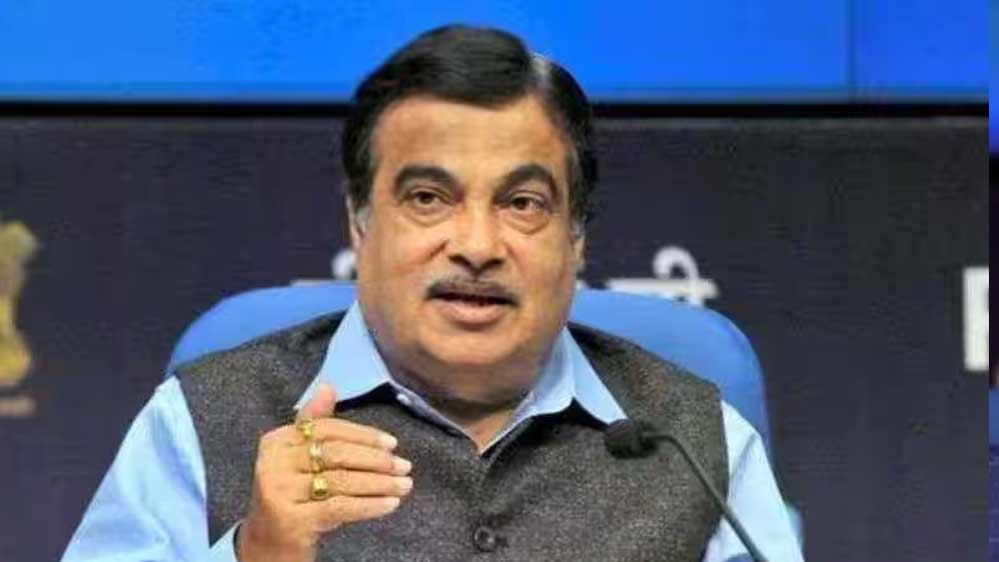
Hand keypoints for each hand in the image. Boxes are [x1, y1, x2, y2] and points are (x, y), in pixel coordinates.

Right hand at [236, 383, 412, 561]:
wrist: (268, 543)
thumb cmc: (292, 495)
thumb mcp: (300, 459)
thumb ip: (315, 424)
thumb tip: (329, 386)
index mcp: (276, 441)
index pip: (328, 429)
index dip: (363, 435)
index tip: (393, 443)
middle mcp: (273, 463)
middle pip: (336, 454)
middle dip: (376, 460)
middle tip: (405, 466)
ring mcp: (280, 492)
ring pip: (342, 481)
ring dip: (380, 483)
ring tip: (405, 485)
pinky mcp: (291, 521)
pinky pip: (340, 507)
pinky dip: (369, 505)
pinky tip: (390, 504)